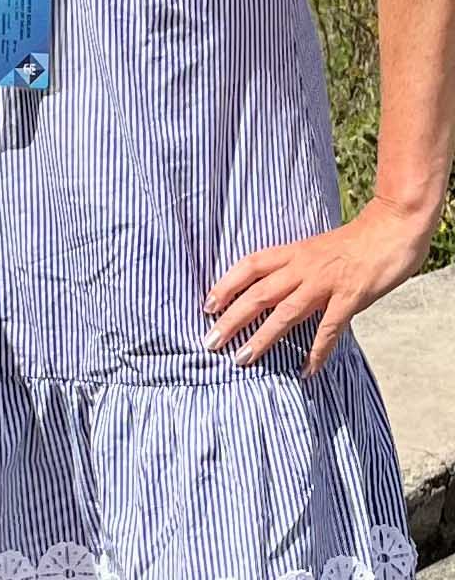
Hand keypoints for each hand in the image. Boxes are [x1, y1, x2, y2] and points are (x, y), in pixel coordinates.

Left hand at [204, 198, 430, 377]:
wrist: (391, 228)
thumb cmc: (354, 242)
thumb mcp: (316, 249)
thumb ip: (296, 267)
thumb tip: (275, 290)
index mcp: (293, 252)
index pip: (250, 265)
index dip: (226, 284)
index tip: (207, 305)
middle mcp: (303, 266)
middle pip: (259, 292)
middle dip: (232, 318)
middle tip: (210, 341)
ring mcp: (326, 282)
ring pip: (285, 312)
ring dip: (263, 337)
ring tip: (242, 359)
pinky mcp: (350, 296)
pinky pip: (329, 328)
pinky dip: (316, 351)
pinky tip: (306, 371)